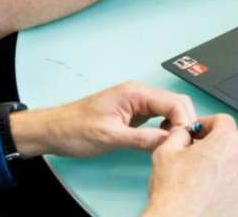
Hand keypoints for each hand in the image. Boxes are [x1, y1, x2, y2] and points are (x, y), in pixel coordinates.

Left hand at [10, 81, 196, 157]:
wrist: (53, 130)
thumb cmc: (73, 128)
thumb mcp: (110, 137)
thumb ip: (142, 139)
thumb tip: (169, 141)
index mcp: (134, 93)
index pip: (174, 102)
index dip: (184, 121)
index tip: (184, 140)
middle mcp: (138, 94)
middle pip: (176, 103)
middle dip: (184, 122)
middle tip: (184, 144)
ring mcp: (137, 103)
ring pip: (169, 110)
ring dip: (176, 125)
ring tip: (175, 144)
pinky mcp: (133, 113)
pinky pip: (159, 117)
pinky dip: (166, 128)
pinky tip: (163, 140)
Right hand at [143, 114, 237, 216]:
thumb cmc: (173, 192)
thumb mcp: (166, 153)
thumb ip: (178, 136)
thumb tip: (183, 134)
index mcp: (224, 140)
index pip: (223, 120)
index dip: (209, 124)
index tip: (201, 132)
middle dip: (223, 141)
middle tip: (209, 151)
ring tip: (230, 163)